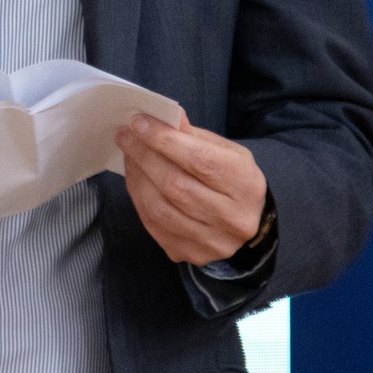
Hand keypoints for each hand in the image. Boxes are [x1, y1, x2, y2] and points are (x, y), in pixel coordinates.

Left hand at [115, 110, 266, 265]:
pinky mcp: (193, 254)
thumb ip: (192, 135)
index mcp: (246, 185)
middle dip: (144, 156)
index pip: (199, 160)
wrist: (246, 218)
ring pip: (160, 209)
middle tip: (125, 136)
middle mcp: (234, 218)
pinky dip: (139, 199)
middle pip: (175, 186)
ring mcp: (214, 242)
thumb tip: (160, 117)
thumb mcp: (224, 149)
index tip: (138, 123)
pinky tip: (136, 179)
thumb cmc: (230, 177)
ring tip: (129, 156)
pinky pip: (154, 226)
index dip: (163, 140)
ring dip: (137, 177)